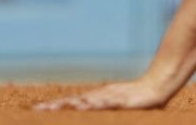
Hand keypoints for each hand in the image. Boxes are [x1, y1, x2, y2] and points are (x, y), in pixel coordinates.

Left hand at [36, 79, 173, 110]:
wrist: (161, 84)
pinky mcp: (120, 99)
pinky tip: (80, 107)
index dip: (55, 107)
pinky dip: (90, 106)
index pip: (72, 103)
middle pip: (73, 102)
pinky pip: (103, 103)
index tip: (36, 110)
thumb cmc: (142, 99)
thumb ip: (106, 108)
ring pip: (83, 102)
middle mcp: (100, 96)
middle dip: (53, 107)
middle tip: (34, 110)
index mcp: (98, 99)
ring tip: (49, 109)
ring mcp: (109, 97)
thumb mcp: (121, 106)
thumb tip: (90, 109)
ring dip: (66, 106)